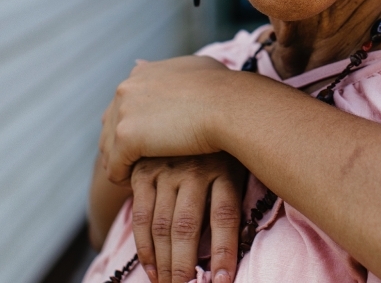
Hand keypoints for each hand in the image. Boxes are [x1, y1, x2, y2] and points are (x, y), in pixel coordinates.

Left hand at [99, 56, 239, 183]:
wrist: (229, 106)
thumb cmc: (226, 92)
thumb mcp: (201, 70)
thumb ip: (182, 72)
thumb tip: (178, 70)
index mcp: (142, 73)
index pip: (124, 103)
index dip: (134, 125)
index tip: (146, 142)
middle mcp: (127, 88)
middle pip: (110, 125)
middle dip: (120, 146)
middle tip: (134, 165)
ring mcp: (124, 111)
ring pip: (108, 148)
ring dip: (119, 164)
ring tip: (132, 180)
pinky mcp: (126, 136)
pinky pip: (114, 166)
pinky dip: (121, 178)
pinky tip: (133, 187)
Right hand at [130, 154, 245, 282]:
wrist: (195, 112)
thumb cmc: (223, 152)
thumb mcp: (239, 166)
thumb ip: (234, 199)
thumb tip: (235, 247)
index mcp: (223, 170)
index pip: (224, 217)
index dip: (224, 252)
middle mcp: (193, 170)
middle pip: (187, 227)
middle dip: (184, 267)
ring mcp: (165, 171)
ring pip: (161, 226)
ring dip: (164, 264)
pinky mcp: (143, 173)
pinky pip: (141, 217)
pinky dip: (145, 249)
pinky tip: (152, 271)